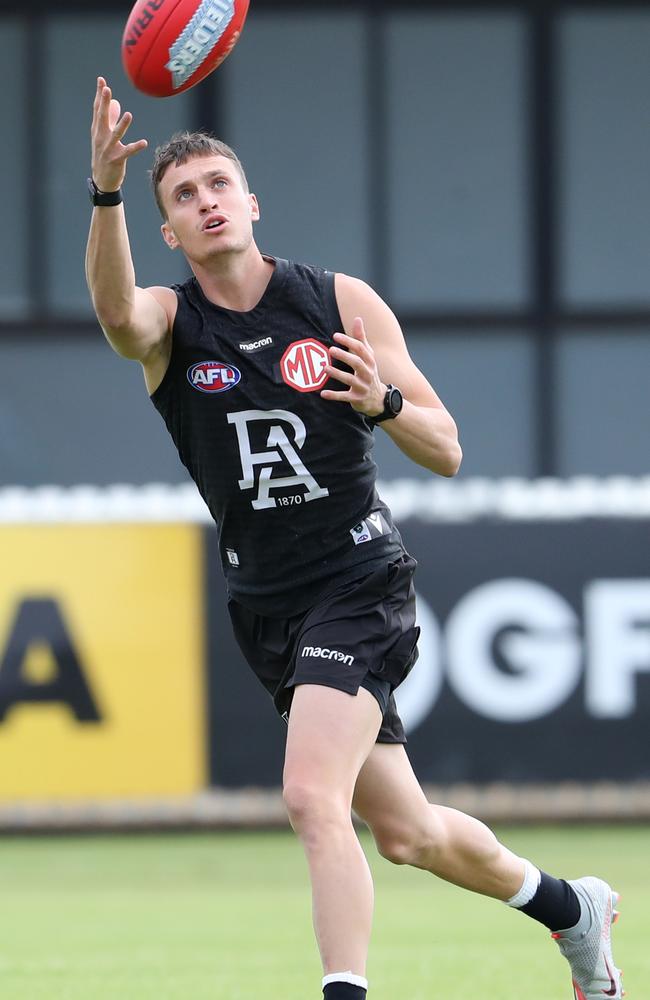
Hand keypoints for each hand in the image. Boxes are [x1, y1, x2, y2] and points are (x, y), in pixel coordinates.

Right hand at [91, 76, 147, 191]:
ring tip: (128, 114)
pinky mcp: (117, 159)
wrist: (102, 180)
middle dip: (105, 103)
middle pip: (102, 118)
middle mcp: (101, 137)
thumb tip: (116, 103)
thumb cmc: (104, 155)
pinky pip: (128, 152)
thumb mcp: (105, 136)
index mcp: (97, 130)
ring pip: (115, 135)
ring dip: (122, 125)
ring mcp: (108, 149)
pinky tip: (144, 142)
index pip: (98, 109)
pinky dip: (136, 147)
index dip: (99, 95)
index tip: (101, 80)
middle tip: (107, 89)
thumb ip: (111, 119)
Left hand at [320, 316, 385, 416]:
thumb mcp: (368, 356)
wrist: (378, 400)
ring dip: (337, 374)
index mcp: (370, 361)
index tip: (335, 336)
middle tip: (331, 350)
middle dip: (344, 356)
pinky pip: (345, 397)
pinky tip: (323, 393)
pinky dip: (334, 395)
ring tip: (324, 368)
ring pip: (350, 379)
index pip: (361, 349)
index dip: (348, 341)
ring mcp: (363, 387)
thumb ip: (361, 338)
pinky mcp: (357, 399)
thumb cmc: (369, 373)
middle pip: (357, 363)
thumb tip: (357, 318)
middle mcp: (368, 373)